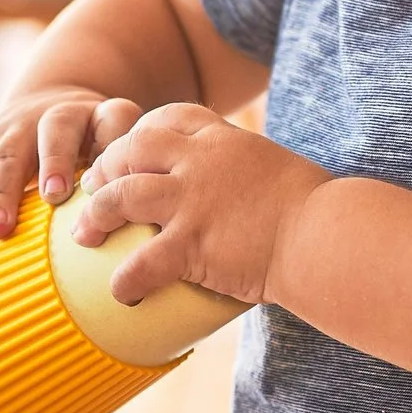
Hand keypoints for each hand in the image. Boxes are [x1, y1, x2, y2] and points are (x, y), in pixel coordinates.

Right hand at [0, 86, 144, 241]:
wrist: (47, 104)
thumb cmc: (93, 140)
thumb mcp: (116, 138)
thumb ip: (126, 161)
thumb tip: (137, 204)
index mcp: (94, 113)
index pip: (110, 118)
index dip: (109, 139)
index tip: (122, 166)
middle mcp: (50, 115)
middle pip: (50, 134)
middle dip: (50, 164)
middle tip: (52, 197)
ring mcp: (13, 129)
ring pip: (4, 156)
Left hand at [67, 104, 324, 307]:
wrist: (327, 236)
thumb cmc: (318, 211)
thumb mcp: (279, 169)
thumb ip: (250, 171)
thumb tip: (249, 190)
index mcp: (224, 139)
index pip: (168, 118)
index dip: (140, 133)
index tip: (129, 151)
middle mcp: (201, 162)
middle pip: (132, 149)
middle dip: (106, 168)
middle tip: (92, 192)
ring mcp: (192, 201)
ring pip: (121, 196)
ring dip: (96, 215)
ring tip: (83, 236)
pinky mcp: (192, 243)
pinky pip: (142, 262)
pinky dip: (126, 279)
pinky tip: (121, 294)